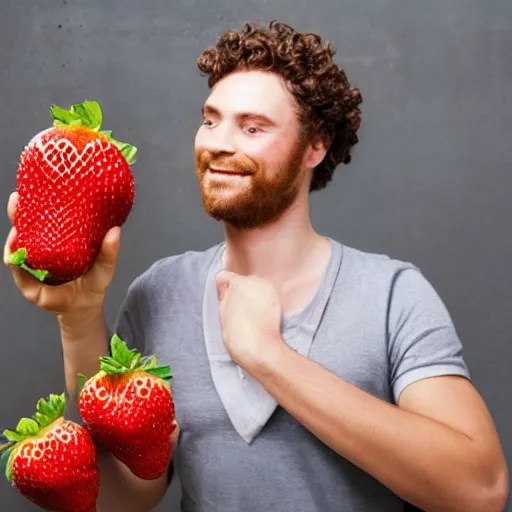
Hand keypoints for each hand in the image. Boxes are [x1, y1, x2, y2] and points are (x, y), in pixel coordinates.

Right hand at [4, 191, 120, 324]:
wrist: (85, 306)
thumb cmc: (94, 281)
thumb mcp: (105, 264)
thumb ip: (110, 250)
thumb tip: (115, 230)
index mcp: (60, 240)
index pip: (46, 218)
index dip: (39, 204)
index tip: (37, 188)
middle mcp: (43, 249)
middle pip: (25, 227)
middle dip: (18, 213)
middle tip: (17, 200)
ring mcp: (32, 264)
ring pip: (16, 246)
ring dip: (14, 234)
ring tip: (17, 225)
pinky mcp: (27, 281)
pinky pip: (17, 269)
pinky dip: (14, 260)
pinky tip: (14, 252)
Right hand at [215, 270, 285, 370]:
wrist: (259, 348)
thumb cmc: (239, 335)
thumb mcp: (222, 312)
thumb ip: (223, 294)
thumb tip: (224, 285)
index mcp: (238, 283)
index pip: (224, 276)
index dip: (223, 288)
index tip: (224, 299)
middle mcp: (256, 281)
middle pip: (242, 281)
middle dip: (239, 291)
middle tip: (237, 310)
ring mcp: (269, 289)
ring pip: (255, 287)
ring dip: (252, 295)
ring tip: (250, 314)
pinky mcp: (278, 298)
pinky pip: (265, 295)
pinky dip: (263, 302)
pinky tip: (260, 315)